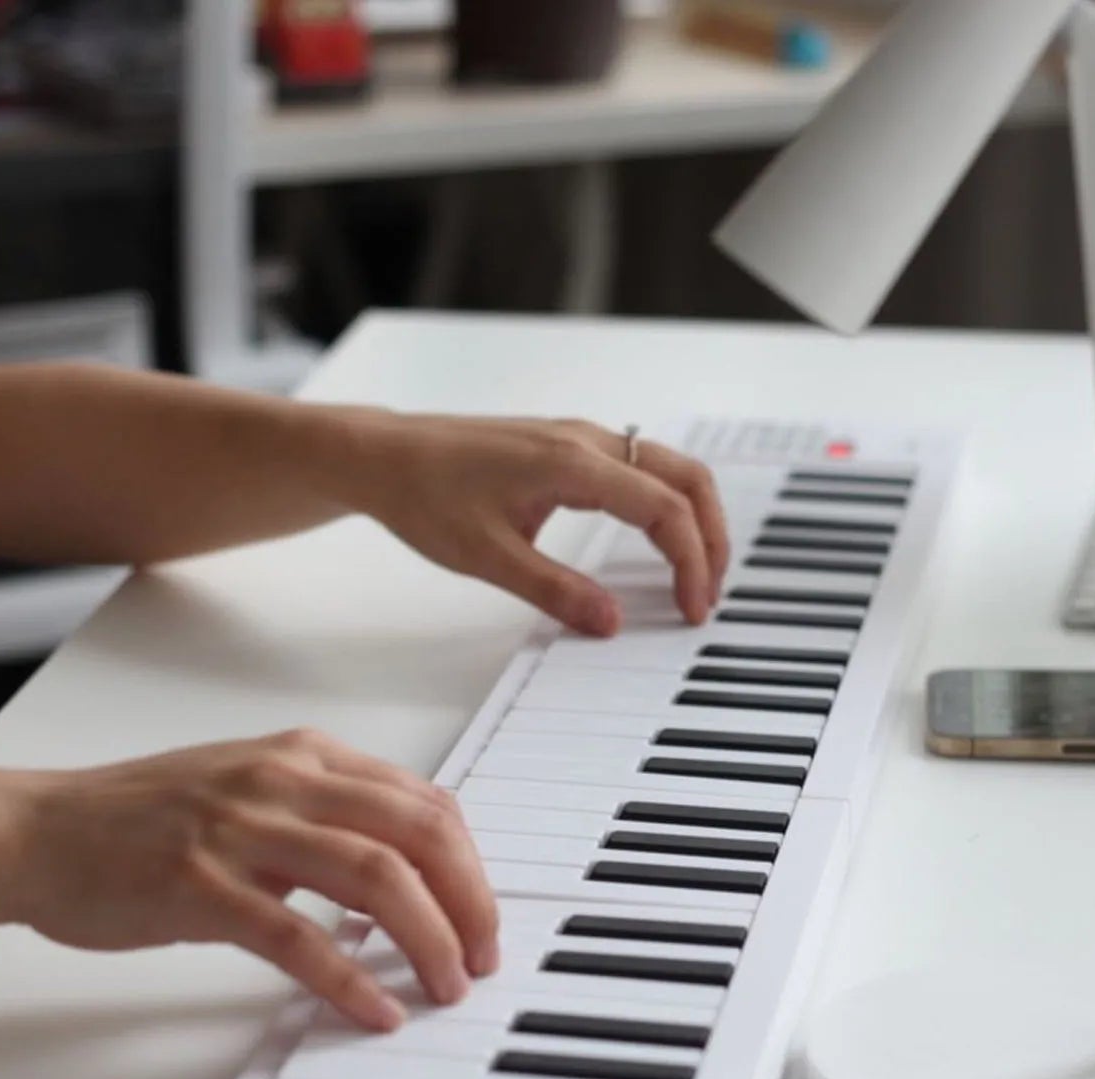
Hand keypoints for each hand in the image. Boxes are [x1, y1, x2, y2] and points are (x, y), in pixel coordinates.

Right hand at [0, 729, 498, 1031]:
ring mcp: (241, 830)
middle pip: (420, 834)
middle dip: (471, 901)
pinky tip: (377, 1011)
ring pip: (377, 878)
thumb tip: (399, 879)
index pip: (423, 802)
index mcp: (302, 757)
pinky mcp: (200, 887)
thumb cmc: (137, 821)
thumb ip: (322, 819)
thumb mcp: (246, 793)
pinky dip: (352, 980)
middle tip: (483, 958)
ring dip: (430, 939)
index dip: (470, 865)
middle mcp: (283, 781)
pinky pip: (300, 938)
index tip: (482, 917)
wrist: (33, 833)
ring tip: (448, 986)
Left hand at [346, 413, 730, 635]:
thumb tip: (610, 623)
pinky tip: (656, 543)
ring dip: (692, 519)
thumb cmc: (424, 494)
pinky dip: (665, 506)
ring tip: (693, 574)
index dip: (690, 561)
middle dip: (711, 537)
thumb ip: (554, 591)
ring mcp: (578, 440)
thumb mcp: (487, 557)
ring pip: (668, 469)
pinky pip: (639, 470)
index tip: (690, 608)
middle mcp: (586, 441)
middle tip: (708, 594)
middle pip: (686, 478)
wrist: (383, 457)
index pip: (664, 508)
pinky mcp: (567, 449)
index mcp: (572, 463)